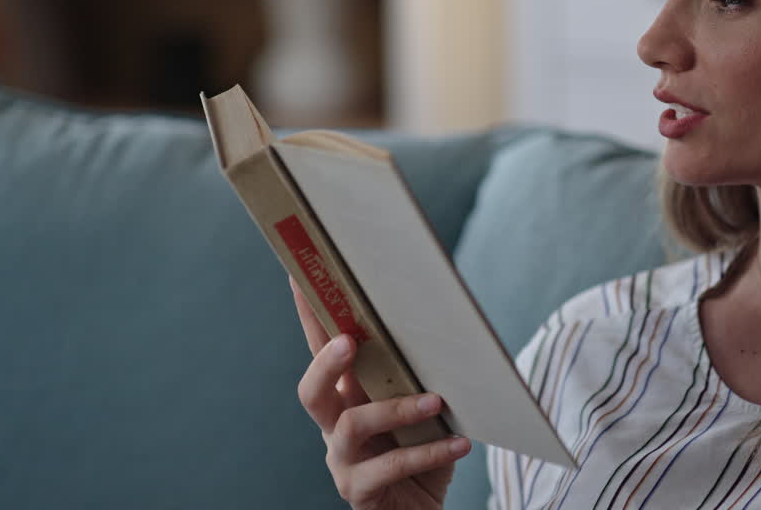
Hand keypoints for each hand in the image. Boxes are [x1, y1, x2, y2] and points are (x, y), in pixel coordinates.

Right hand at [291, 277, 470, 508]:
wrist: (422, 508)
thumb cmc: (422, 447)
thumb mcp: (419, 403)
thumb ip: (413, 371)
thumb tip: (438, 318)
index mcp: (346, 396)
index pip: (321, 348)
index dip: (308, 314)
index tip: (300, 275)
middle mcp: (335, 425)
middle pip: (311, 391)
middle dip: (325, 362)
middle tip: (348, 340)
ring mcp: (343, 460)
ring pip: (352, 426)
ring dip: (395, 409)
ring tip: (435, 400)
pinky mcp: (360, 490)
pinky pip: (390, 467)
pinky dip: (429, 452)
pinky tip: (460, 442)